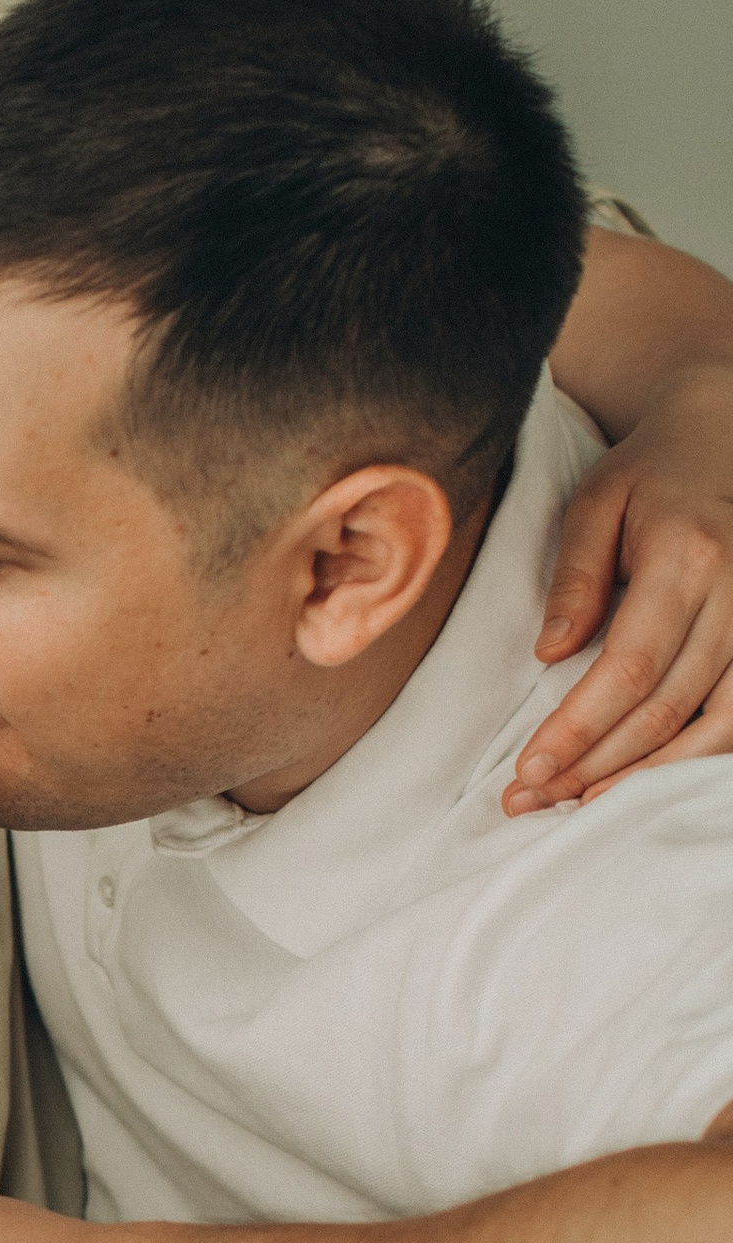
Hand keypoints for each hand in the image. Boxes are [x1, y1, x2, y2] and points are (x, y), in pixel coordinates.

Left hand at [512, 378, 732, 808]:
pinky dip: (692, 759)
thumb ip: (574, 576)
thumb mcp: (596, 502)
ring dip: (644, 775)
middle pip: (667, 706)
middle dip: (596, 763)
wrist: (721, 440)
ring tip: (578, 803)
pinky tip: (640, 778)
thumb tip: (550, 653)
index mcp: (689, 557)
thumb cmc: (648, 473)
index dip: (580, 728)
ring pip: (713, 727)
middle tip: (530, 799)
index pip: (629, 667)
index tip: (529, 769)